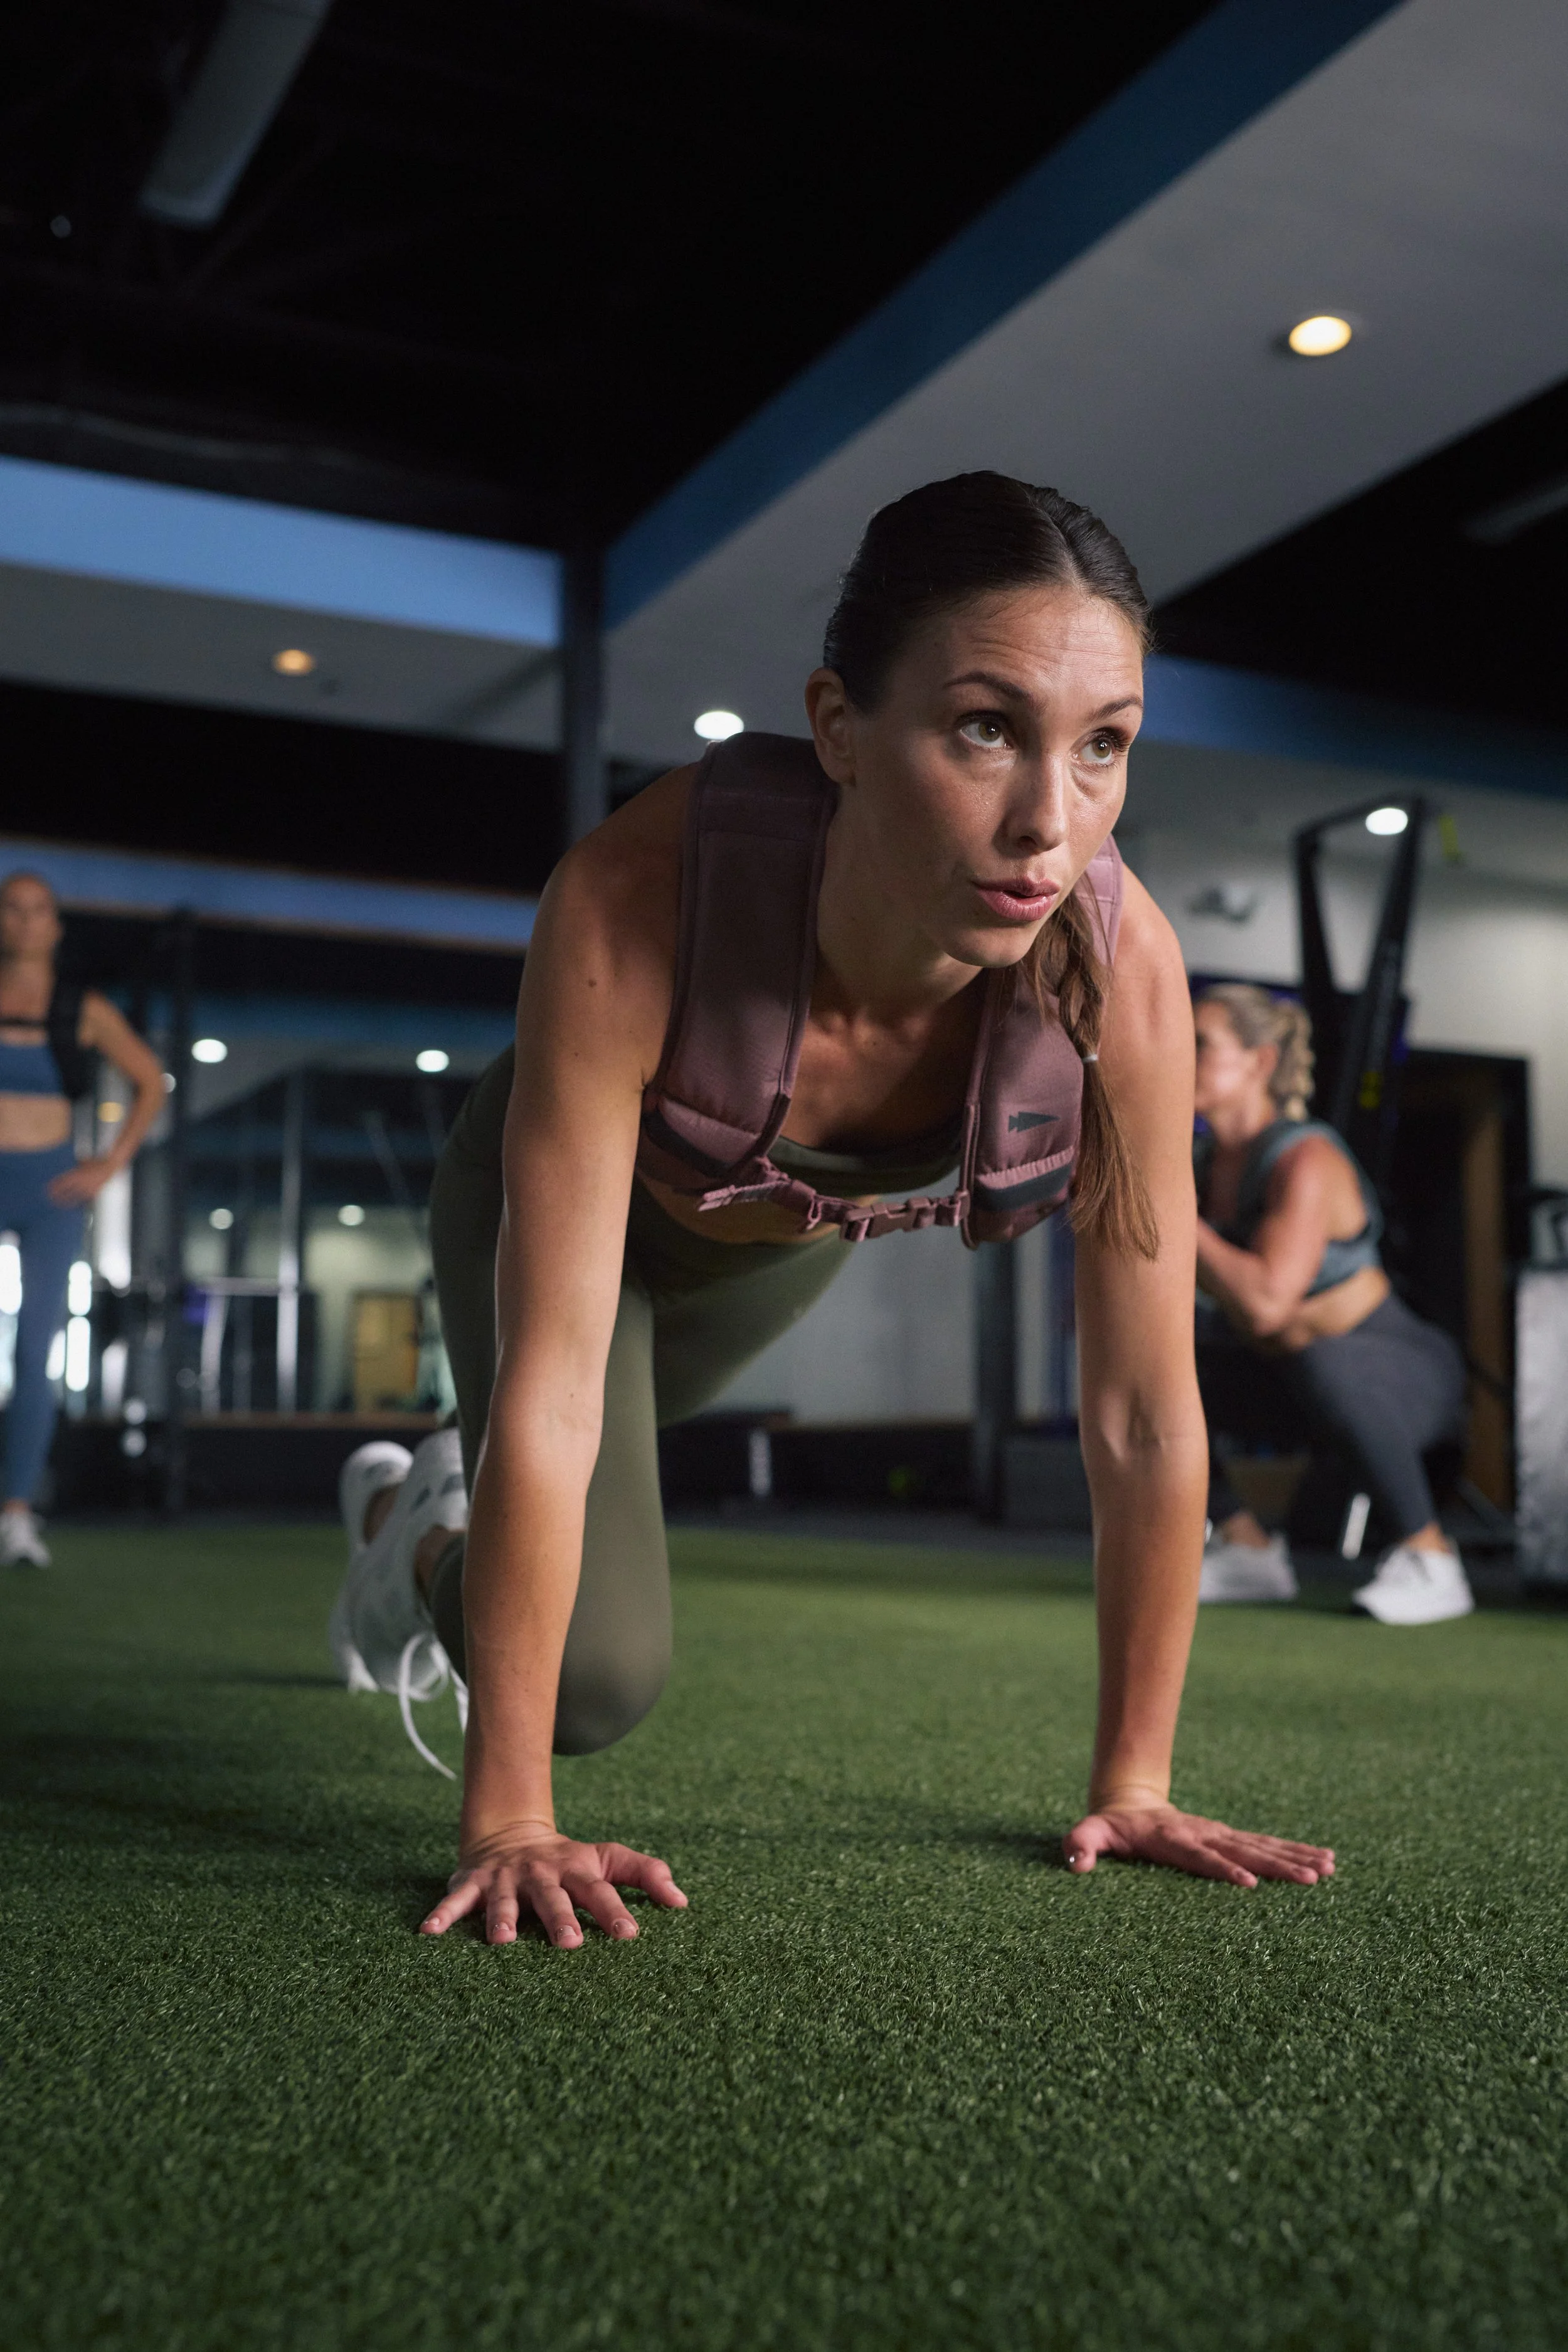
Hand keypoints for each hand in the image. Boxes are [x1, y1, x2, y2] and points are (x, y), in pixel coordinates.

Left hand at [47, 1156, 119, 1205]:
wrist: (109, 1166)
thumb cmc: (97, 1162)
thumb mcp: (83, 1162)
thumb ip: (75, 1167)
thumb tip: (71, 1170)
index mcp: (76, 1174)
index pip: (61, 1182)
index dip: (54, 1186)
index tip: (48, 1190)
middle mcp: (80, 1183)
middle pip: (66, 1192)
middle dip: (58, 1196)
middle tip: (51, 1199)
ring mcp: (87, 1189)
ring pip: (74, 1198)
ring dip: (67, 1202)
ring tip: (61, 1205)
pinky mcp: (93, 1193)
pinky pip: (84, 1200)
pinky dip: (79, 1203)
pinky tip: (76, 1206)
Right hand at [420, 1828, 688, 1946]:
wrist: (511, 1833)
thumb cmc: (569, 1861)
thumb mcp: (607, 1859)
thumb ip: (645, 1875)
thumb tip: (683, 1901)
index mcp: (576, 1869)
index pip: (600, 1890)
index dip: (614, 1911)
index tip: (630, 1935)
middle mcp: (541, 1873)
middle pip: (553, 1896)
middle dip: (560, 1918)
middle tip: (569, 1943)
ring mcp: (505, 1878)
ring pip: (504, 1900)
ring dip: (502, 1918)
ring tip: (501, 1941)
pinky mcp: (472, 1884)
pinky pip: (455, 1901)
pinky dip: (442, 1915)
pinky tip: (429, 1934)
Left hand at [1064, 1799, 1333, 1887]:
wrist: (1130, 1805)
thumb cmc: (1110, 1829)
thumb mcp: (1090, 1834)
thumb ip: (1081, 1844)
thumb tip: (1076, 1862)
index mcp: (1172, 1840)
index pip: (1200, 1857)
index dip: (1223, 1869)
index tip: (1249, 1884)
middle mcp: (1203, 1835)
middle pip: (1243, 1851)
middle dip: (1276, 1866)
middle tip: (1311, 1877)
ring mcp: (1220, 1835)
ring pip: (1262, 1846)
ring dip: (1296, 1857)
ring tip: (1329, 1868)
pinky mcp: (1230, 1839)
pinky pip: (1267, 1845)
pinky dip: (1296, 1852)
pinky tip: (1326, 1860)